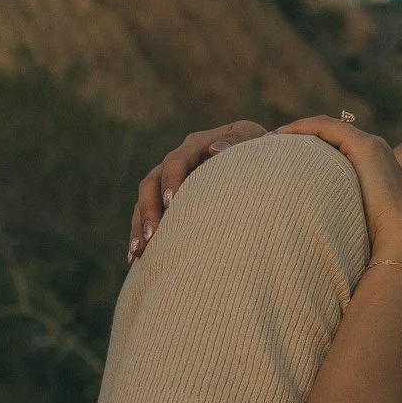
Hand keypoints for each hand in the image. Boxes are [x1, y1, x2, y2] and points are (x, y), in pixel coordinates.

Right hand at [128, 120, 266, 262]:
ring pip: (144, 202)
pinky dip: (141, 235)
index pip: (177, 161)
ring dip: (140, 227)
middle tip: (152, 237)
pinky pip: (147, 217)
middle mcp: (178, 161)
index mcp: (198, 144)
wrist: (264, 165)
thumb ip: (239, 144)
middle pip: (151, 182)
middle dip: (149, 210)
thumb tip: (216, 150)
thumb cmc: (262, 154)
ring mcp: (170, 181)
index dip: (171, 181)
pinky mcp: (168, 201)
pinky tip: (137, 259)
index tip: (172, 204)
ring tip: (139, 253)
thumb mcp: (255, 143)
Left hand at [277, 117, 401, 276]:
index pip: (336, 152)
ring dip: (297, 130)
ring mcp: (372, 147)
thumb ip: (336, 228)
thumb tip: (310, 244)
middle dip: (299, 139)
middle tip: (268, 149)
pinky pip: (327, 127)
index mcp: (374, 173)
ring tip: (270, 140)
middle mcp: (376, 155)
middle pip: (330, 137)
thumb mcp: (352, 233)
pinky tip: (281, 136)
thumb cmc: (378, 251)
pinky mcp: (366, 147)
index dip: (307, 152)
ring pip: (327, 129)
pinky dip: (303, 128)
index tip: (278, 163)